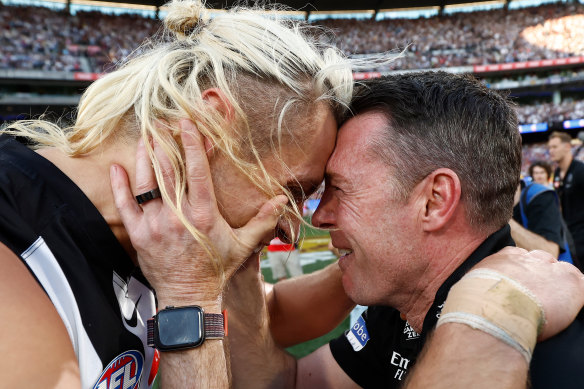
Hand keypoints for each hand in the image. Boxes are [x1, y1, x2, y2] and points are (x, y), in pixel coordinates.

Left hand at [110, 119, 287, 304]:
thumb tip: (282, 201)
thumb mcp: (244, 244)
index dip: (191, 144)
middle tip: (160, 123)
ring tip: (144, 137)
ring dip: (144, 158)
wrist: (189, 296)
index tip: (186, 124)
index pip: (196, 171)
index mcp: (204, 214)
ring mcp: (155, 225)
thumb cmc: (217, 268)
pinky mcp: (139, 235)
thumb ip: (263, 220)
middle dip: (164, 143)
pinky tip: (116, 167)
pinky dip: (120, 185)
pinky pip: (125, 205)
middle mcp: (178, 216)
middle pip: (168, 171)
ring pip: (146, 183)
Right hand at [472, 246, 583, 339]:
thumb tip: (468, 297)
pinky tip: (571, 307)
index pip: (519, 259)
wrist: (492, 310)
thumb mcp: (467, 288)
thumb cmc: (474, 304)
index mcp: (504, 258)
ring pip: (563, 273)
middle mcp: (529, 259)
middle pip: (542, 261)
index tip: (516, 288)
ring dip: (559, 287)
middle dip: (540, 276)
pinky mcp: (572, 283)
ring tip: (551, 307)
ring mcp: (551, 270)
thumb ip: (474, 286)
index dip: (520, 274)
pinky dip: (578, 297)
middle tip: (534, 298)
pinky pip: (582, 285)